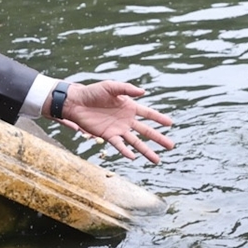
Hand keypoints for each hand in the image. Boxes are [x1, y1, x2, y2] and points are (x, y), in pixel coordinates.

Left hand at [55, 80, 174, 162]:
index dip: (159, 118)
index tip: (170, 124)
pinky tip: (133, 157)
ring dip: (146, 151)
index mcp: (129, 107)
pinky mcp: (107, 135)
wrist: (76, 102)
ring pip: (135, 142)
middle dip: (158, 138)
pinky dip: (126, 151)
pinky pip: (119, 145)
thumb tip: (143, 92)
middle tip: (171, 146)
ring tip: (157, 160)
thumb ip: (126, 89)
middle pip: (146, 131)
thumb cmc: (92, 92)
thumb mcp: (111, 86)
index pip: (148, 114)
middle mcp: (126, 120)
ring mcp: (118, 129)